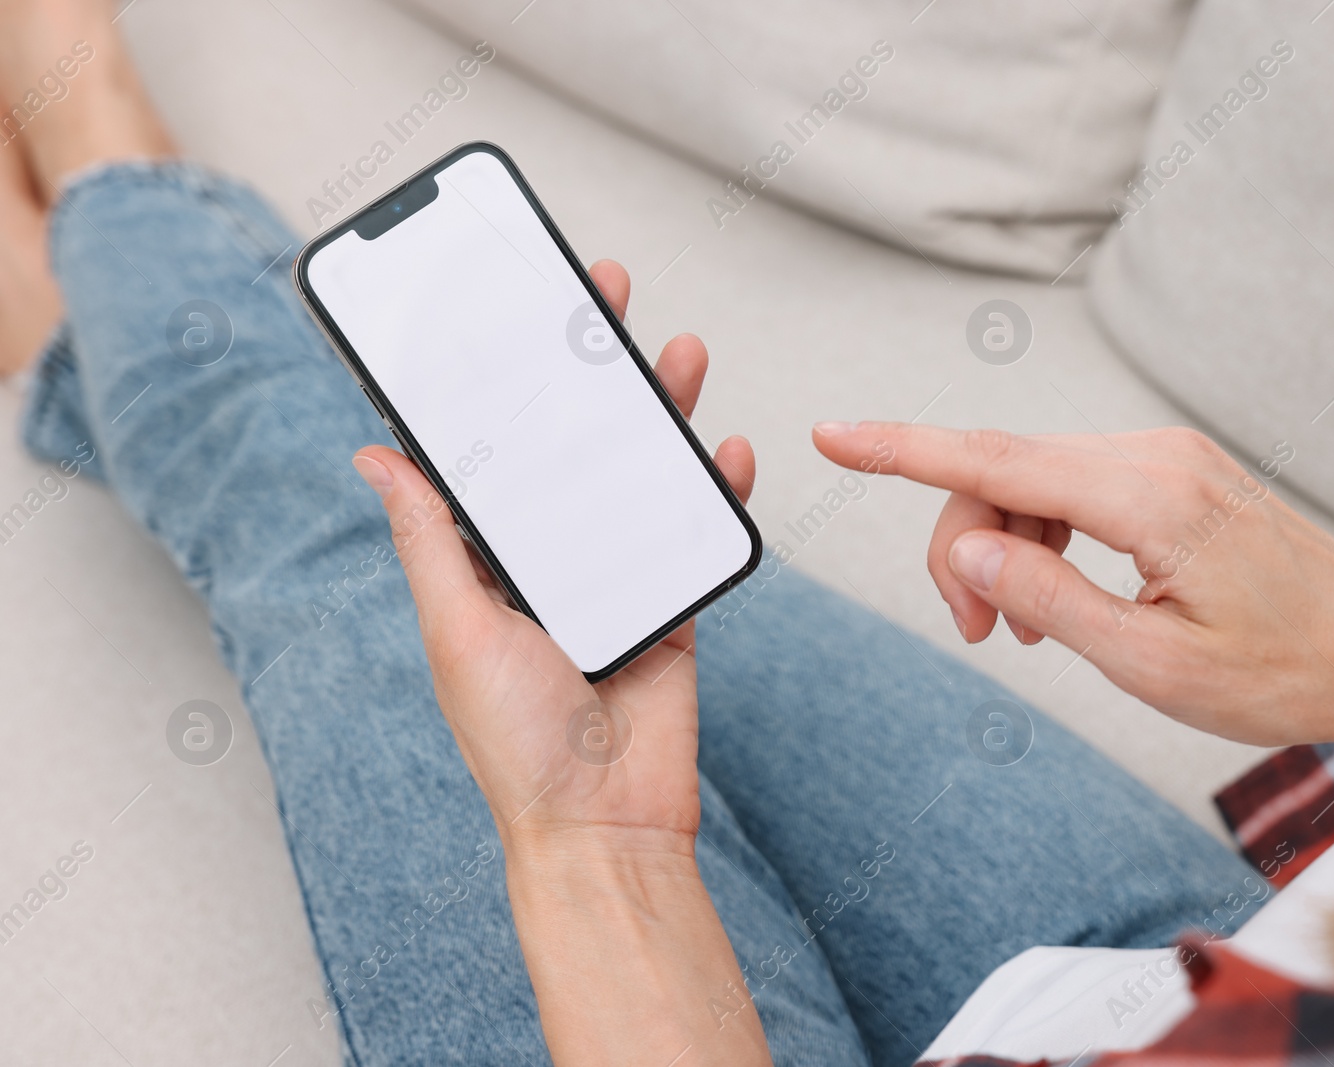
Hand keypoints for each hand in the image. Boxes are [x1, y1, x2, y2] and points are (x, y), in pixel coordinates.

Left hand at [353, 260, 756, 857]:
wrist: (603, 822)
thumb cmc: (514, 740)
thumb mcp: (455, 629)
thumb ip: (431, 540)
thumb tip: (376, 457)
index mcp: (489, 558)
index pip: (498, 447)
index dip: (509, 377)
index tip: (518, 310)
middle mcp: (552, 555)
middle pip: (576, 440)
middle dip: (593, 367)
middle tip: (605, 294)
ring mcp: (617, 572)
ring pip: (642, 471)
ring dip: (661, 410)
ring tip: (678, 351)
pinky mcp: (672, 597)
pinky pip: (697, 528)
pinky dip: (716, 488)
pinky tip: (727, 449)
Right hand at [813, 422, 1333, 754]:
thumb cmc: (1280, 672)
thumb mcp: (1151, 664)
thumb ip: (1047, 599)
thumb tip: (965, 552)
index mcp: (1149, 498)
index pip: (996, 461)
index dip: (904, 449)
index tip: (833, 435)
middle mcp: (1154, 456)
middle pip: (1004, 472)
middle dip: (962, 546)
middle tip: (976, 639)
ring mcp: (1166, 456)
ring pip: (1033, 479)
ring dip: (1003, 547)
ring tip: (1017, 632)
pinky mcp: (1173, 472)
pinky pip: (1073, 485)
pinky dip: (1043, 536)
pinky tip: (1053, 598)